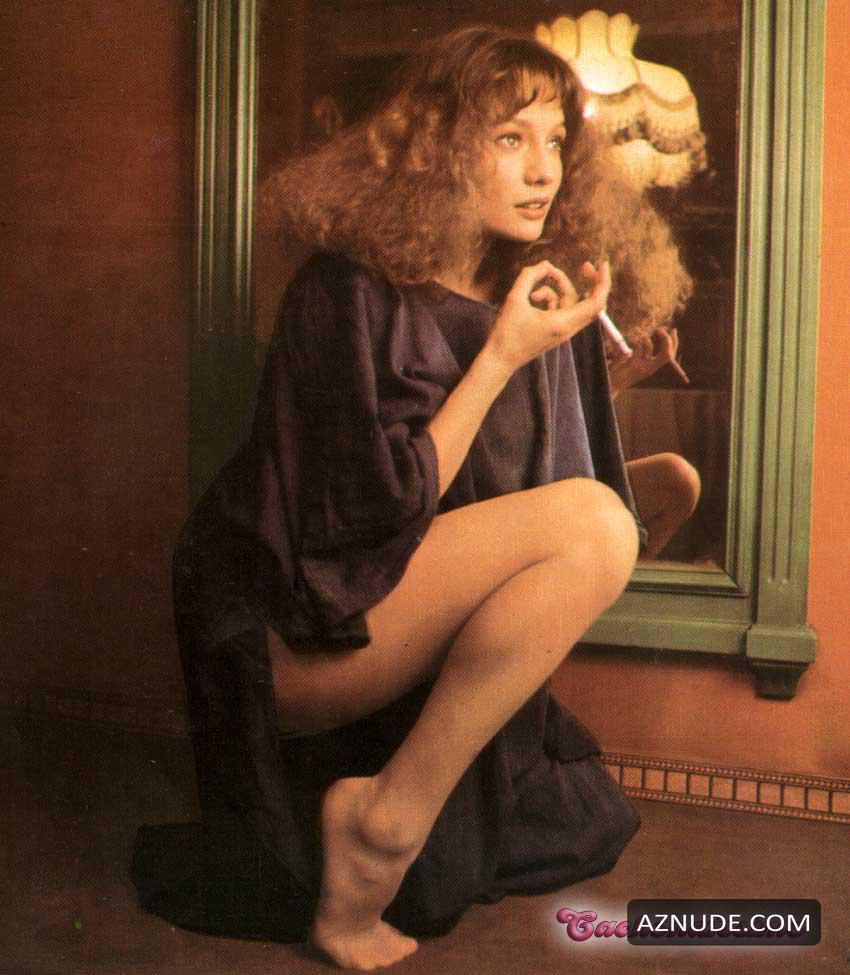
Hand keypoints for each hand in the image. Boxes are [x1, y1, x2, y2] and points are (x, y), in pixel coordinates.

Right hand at [486, 260, 610, 373]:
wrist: (499, 359)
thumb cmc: (506, 333)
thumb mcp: (514, 299)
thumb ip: (529, 277)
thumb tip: (545, 264)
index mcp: (563, 323)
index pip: (596, 302)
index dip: (602, 281)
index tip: (602, 264)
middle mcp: (567, 328)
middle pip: (590, 302)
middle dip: (588, 281)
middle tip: (585, 264)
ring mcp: (562, 330)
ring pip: (571, 302)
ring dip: (557, 289)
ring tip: (532, 292)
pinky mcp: (555, 330)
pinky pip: (560, 308)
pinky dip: (550, 298)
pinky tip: (531, 299)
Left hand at [607, 327, 688, 397]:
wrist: (611, 385)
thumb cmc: (621, 372)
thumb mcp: (635, 362)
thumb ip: (641, 352)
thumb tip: (645, 335)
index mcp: (652, 368)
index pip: (670, 355)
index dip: (674, 343)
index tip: (673, 330)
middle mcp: (649, 369)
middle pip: (667, 354)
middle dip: (667, 339)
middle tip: (660, 329)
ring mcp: (641, 367)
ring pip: (649, 348)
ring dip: (645, 338)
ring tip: (638, 335)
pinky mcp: (632, 364)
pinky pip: (637, 348)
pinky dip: (634, 341)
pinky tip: (629, 342)